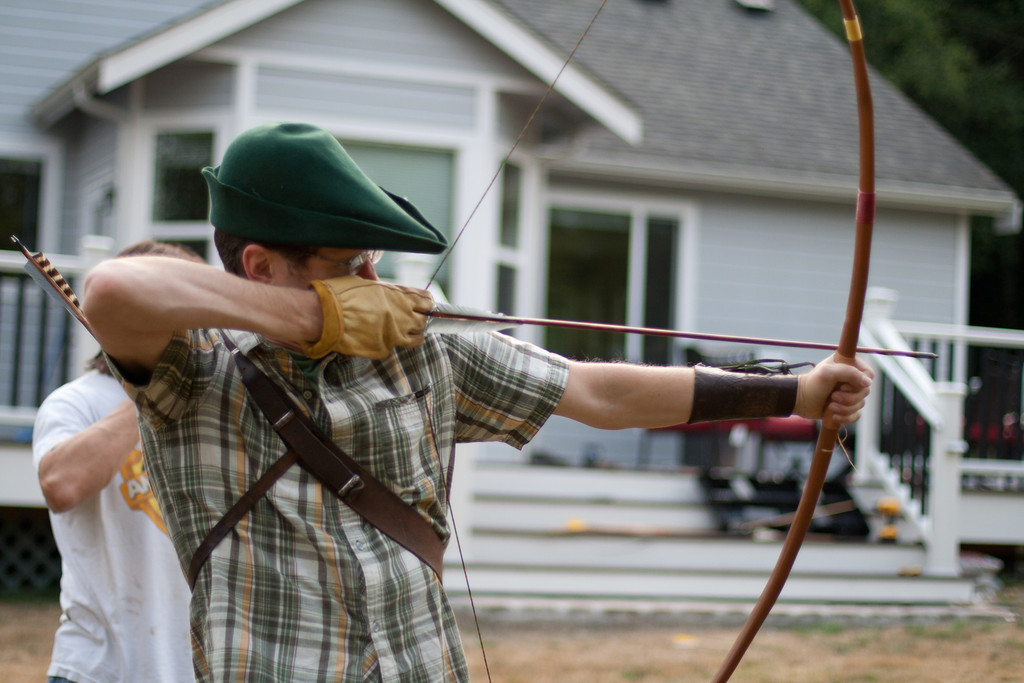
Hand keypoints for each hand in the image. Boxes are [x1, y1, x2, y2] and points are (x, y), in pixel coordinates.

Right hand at [301, 276, 432, 358]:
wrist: (324, 316)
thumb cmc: (340, 294)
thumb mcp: (363, 282)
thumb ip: (378, 285)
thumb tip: (378, 280)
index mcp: (399, 296)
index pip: (427, 301)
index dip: (426, 303)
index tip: (423, 305)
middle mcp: (402, 316)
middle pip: (424, 320)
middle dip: (419, 319)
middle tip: (409, 318)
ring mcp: (394, 335)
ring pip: (416, 338)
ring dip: (411, 334)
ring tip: (400, 331)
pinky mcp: (383, 350)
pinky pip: (393, 348)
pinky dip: (389, 344)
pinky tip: (378, 338)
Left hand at [794, 354, 873, 424]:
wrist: (801, 401)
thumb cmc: (812, 384)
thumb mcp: (828, 373)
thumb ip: (849, 373)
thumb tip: (868, 382)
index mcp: (849, 366)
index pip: (869, 374)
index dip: (859, 383)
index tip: (843, 385)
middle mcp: (852, 379)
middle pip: (865, 392)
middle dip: (849, 398)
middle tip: (833, 396)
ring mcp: (850, 393)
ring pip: (861, 404)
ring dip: (845, 408)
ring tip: (830, 405)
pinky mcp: (847, 407)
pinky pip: (856, 415)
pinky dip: (845, 417)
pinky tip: (833, 415)